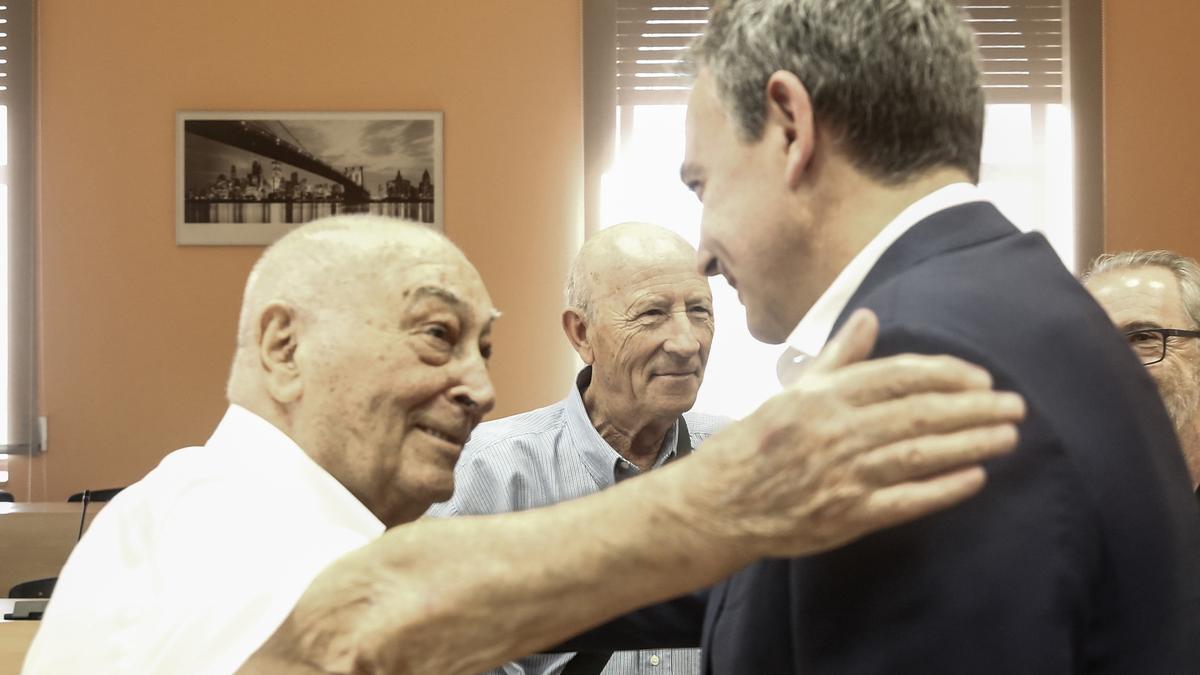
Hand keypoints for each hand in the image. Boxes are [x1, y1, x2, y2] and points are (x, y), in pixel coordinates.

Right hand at [685, 308, 1024, 557]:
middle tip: (1015, 405)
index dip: (947, 374)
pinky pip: (907, 500)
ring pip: (921, 454)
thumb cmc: (756, 444)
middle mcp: (837, 431)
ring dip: (971, 444)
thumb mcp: (792, 391)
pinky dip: (944, 489)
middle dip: (974, 408)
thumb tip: (869, 317)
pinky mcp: (848, 516)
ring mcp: (844, 475)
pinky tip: (976, 478)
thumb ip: (838, 356)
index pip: (900, 376)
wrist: (719, 504)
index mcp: (825, 396)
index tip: (981, 378)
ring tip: (1007, 437)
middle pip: (921, 414)